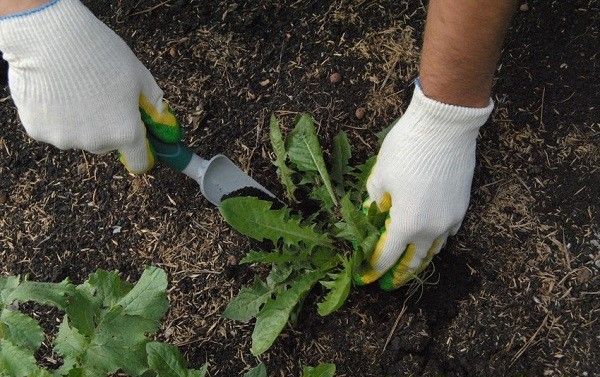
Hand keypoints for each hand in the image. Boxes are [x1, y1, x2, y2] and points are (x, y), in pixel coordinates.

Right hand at [0, 0, 181, 172]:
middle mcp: (96, 142)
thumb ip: (153, 102)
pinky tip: (51, 89)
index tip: (138, 141)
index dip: (141, 152)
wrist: (48, 37)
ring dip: (77, 121)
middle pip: (106, 145)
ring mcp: (64, 139)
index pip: (139, 161)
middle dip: (107, 128)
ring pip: (76, 136)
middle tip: (100, 97)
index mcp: (125, 132)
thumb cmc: (100, 53)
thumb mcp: (138, 75)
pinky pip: (50, 127)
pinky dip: (52, 115)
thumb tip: (161, 118)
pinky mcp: (36, 130)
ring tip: (72, 88)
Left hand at [355, 83, 492, 289]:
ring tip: (408, 263)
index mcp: (407, 224)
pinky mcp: (462, 206)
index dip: (374, 268)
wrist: (445, 126)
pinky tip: (427, 236)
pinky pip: (447, 232)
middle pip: (415, 260)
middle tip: (389, 282)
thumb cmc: (407, 149)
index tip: (366, 276)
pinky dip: (435, 239)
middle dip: (400, 273)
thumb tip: (371, 216)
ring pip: (434, 248)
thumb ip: (374, 203)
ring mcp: (451, 218)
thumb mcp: (379, 176)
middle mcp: (432, 228)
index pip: (387, 256)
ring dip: (420, 258)